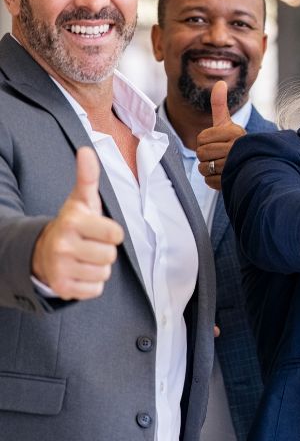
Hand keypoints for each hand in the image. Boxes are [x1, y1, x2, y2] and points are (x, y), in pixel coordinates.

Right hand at [31, 147, 124, 299]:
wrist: (42, 252)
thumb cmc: (73, 225)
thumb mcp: (81, 201)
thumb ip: (88, 177)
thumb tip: (87, 150)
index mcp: (72, 222)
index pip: (116, 234)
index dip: (112, 233)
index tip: (100, 230)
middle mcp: (63, 245)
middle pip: (110, 256)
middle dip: (104, 251)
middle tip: (89, 245)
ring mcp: (60, 267)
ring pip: (103, 273)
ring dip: (98, 267)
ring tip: (83, 257)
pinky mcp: (62, 287)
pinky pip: (95, 289)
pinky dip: (91, 284)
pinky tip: (78, 271)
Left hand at [195, 81, 246, 190]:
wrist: (255, 163)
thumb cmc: (236, 143)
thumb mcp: (228, 123)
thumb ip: (220, 104)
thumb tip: (220, 82)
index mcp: (235, 133)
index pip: (202, 138)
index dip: (204, 141)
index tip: (216, 142)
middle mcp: (237, 148)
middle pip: (202, 154)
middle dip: (205, 156)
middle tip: (217, 155)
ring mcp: (236, 165)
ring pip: (205, 168)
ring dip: (208, 169)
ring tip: (220, 165)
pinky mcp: (234, 180)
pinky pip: (210, 181)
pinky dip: (213, 180)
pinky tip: (223, 175)